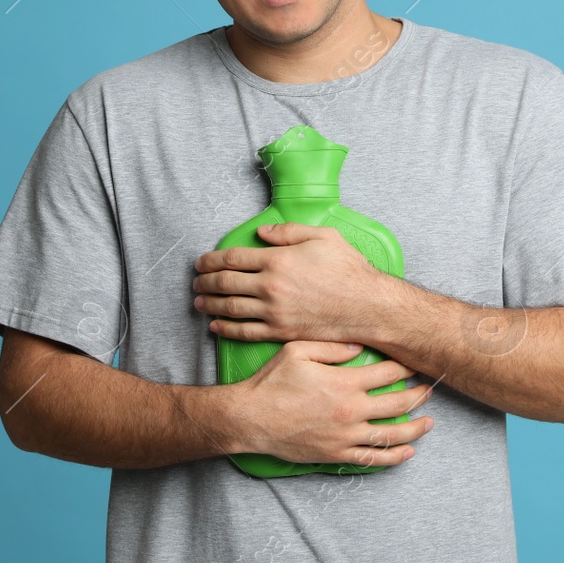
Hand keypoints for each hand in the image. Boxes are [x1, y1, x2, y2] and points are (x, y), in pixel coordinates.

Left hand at [193, 222, 384, 343]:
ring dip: (209, 304)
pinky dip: (226, 328)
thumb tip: (263, 232)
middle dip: (205, 281)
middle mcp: (271, 286)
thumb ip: (289, 231)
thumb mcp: (323, 237)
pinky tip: (216, 325)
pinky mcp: (280, 332)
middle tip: (196, 281)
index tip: (201, 262)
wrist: (367, 307)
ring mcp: (274, 312)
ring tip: (198, 301)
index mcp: (278, 260)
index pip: (233, 258)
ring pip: (230, 308)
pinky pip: (245, 331)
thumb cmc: (349, 270)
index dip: (211, 260)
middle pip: (225, 283)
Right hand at [229, 340, 434, 467]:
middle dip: (419, 395)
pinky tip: (408, 452)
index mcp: (344, 382)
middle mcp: (351, 410)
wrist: (251, 419)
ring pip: (392, 434)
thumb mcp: (298, 350)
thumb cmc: (272, 382)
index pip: (387, 373)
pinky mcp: (337, 454)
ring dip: (416, 428)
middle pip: (398, 403)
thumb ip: (332, 346)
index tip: (414, 363)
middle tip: (429, 389)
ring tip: (429, 422)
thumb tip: (359, 345)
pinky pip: (373, 458)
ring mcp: (346, 436)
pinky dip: (394, 456)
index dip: (405, 367)